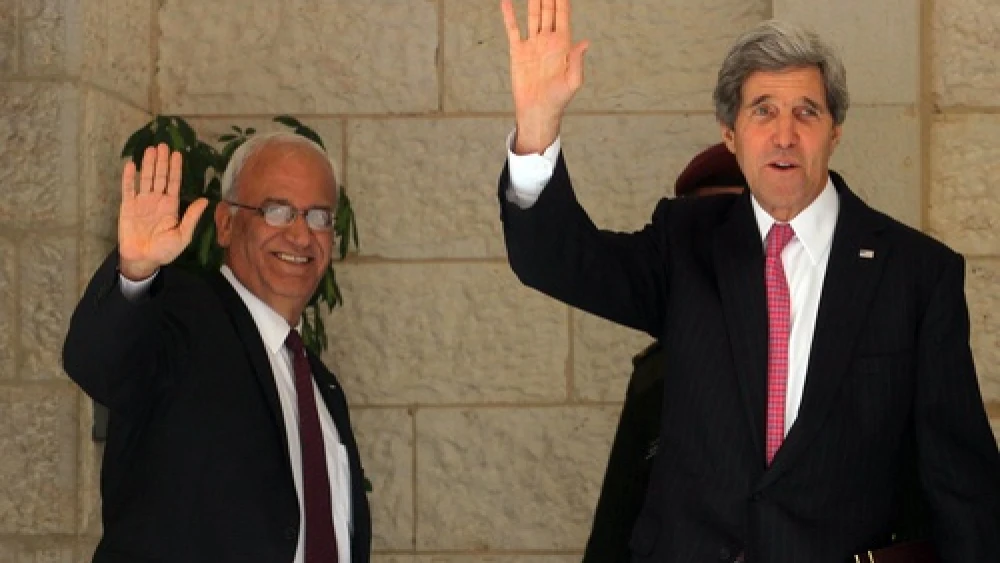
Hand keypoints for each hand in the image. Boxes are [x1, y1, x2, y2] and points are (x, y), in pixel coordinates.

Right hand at [118, 143, 207, 279]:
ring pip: (145, 179)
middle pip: (160, 177)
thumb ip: (191, 217)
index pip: (173, 183)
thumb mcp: (183, 235)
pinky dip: (129, 177)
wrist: (143, 260)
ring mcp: (141, 202)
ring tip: (151, 149)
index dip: (175, 169)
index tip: (178, 154)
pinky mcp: (127, 207)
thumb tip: (204, 200)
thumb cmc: (164, 250)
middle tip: (164, 145)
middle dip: (162, 161)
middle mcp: (156, 200)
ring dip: (148, 164)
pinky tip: (131, 164)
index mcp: (170, 206)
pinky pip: (127, 189)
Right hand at [501, 0, 588, 153]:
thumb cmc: (558, 99)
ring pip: (532, 16)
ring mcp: (532, 44)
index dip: (562, 0)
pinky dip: (509, 15)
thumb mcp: (572, 82)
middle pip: (548, 11)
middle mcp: (548, 40)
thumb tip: (584, 42)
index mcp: (563, 44)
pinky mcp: (518, 51)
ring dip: (533, 1)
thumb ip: (577, 62)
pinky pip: (513, 29)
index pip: (563, 15)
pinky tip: (506, 2)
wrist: (537, 111)